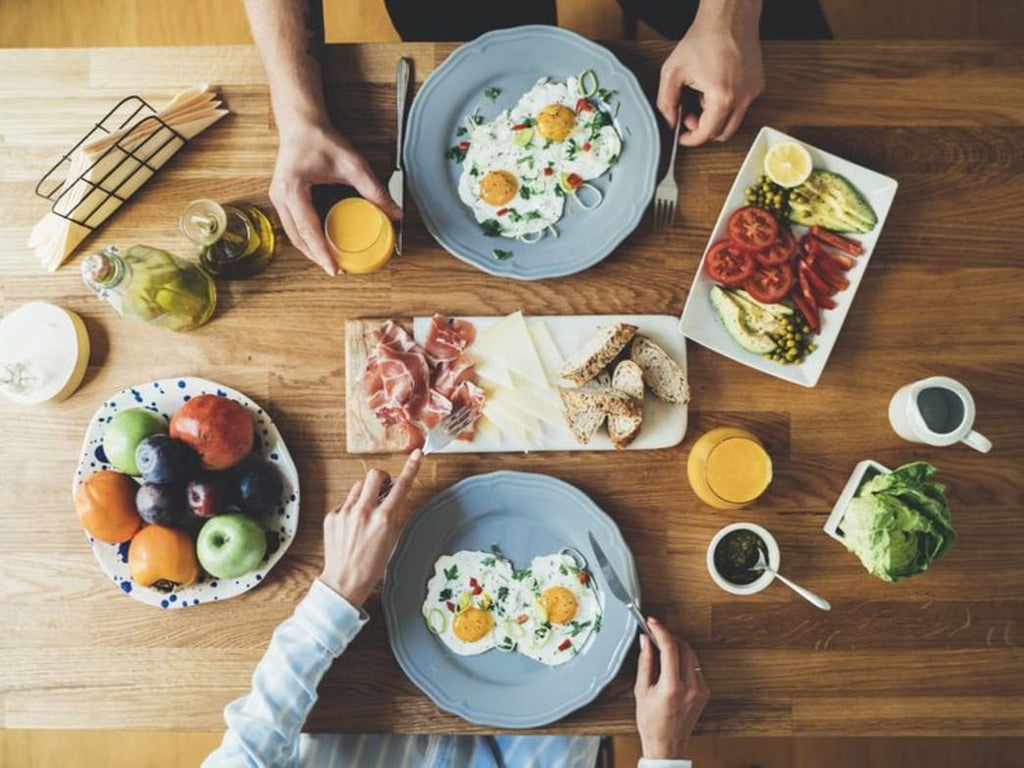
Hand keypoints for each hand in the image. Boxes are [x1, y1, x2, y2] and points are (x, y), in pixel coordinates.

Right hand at [269, 117, 401, 274]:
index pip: (309, 229)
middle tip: (338, 271)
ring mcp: (277, 198)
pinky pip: (294, 225)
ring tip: (331, 262)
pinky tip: (322, 245)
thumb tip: (395, 213)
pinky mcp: (282, 198)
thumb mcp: (352, 164)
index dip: (322, 252)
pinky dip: (307, 238)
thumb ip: (374, 189)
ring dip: (311, 250)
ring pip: (294, 235)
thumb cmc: (320, 139)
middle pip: (298, 238)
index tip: (335, 269)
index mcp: (293, 189)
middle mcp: (280, 196)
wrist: (300, 123)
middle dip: (317, 257)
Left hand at [318, 450, 421, 606]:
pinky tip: (352, 524)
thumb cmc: (370, 566)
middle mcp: (364, 512)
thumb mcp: (391, 539)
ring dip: (366, 493)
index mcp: (383, 519)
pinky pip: (345, 502)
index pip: (401, 486)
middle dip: (381, 477)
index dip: (411, 468)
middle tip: (383, 486)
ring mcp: (345, 513)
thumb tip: (391, 497)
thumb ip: (391, 514)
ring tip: (366, 511)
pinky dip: (351, 508)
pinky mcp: (332, 516)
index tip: (417, 456)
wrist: (344, 581)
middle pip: (374, 475)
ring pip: (359, 486)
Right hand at [634, 617, 710, 759]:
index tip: (652, 622)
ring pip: (692, 655)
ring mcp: (701, 689)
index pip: (670, 647)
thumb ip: (645, 662)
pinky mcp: (705, 691)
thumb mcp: (641, 690)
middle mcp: (690, 687)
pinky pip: (696, 667)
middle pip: (684, 647)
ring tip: (663, 647)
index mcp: (672, 687)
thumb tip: (645, 640)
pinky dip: (685, 660)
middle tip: (656, 633)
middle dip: (670, 636)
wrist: (667, 744)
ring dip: (678, 646)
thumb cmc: (651, 721)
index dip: (660, 629)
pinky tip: (673, 664)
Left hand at [656, 3, 764, 145]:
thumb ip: (666, 102)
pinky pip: (742, 107)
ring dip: (716, 118)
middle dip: (704, 131)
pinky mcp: (758, 85)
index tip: (683, 137)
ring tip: (703, 99)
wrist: (729, 17)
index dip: (691, 140)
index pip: (707, 133)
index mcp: (722, 96)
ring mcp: (753, 92)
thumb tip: (669, 121)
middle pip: (723, 133)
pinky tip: (717, 88)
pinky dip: (728, 106)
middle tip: (690, 117)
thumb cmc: (704, 38)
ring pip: (734, 122)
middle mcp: (743, 97)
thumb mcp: (673, 71)